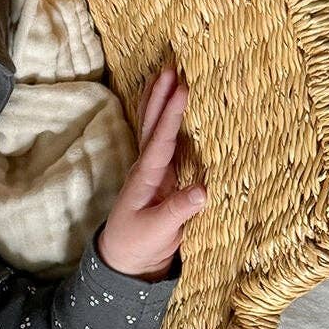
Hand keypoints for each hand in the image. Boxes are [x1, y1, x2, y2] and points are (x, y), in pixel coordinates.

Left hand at [96, 59, 208, 280]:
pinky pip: (166, 142)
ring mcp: (153, 171)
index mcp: (145, 178)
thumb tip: (202, 191)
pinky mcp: (161, 178)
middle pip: (152, 126)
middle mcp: (147, 169)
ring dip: (160, 102)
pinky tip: (171, 108)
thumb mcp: (158, 232)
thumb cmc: (138, 246)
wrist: (125, 261)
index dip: (171, 115)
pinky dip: (167, 121)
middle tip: (170, 67)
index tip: (182, 89)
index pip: (160, 141)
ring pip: (155, 130)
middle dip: (160, 96)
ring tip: (166, 74)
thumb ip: (178, 212)